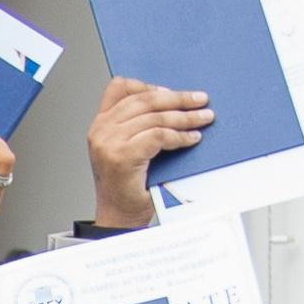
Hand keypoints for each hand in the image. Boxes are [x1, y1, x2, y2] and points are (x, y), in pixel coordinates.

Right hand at [88, 76, 210, 228]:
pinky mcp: (123, 155)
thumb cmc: (126, 188)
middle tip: (200, 100)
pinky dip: (180, 136)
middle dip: (178, 98)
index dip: (149, 85)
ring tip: (204, 119)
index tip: (171, 93)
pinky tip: (192, 138)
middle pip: (145, 99)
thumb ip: (135, 127)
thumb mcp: (124, 149)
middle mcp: (101, 130)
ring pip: (155, 117)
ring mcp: (110, 142)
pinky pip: (159, 136)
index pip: (120, 88)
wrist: (118, 218)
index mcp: (100, 125)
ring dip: (185, 117)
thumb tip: (171, 106)